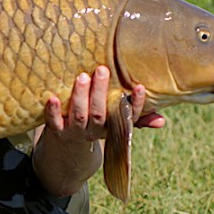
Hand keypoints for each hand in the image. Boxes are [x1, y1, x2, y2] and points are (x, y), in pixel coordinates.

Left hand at [43, 66, 165, 140]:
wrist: (69, 143)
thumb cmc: (98, 120)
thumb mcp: (117, 120)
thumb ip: (138, 117)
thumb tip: (162, 121)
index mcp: (114, 126)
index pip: (129, 116)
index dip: (135, 103)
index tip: (138, 86)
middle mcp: (96, 129)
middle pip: (100, 113)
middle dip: (101, 92)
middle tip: (102, 69)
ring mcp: (76, 131)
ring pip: (80, 116)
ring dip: (81, 97)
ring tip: (82, 76)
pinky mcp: (58, 130)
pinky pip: (54, 122)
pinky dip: (53, 111)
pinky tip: (51, 97)